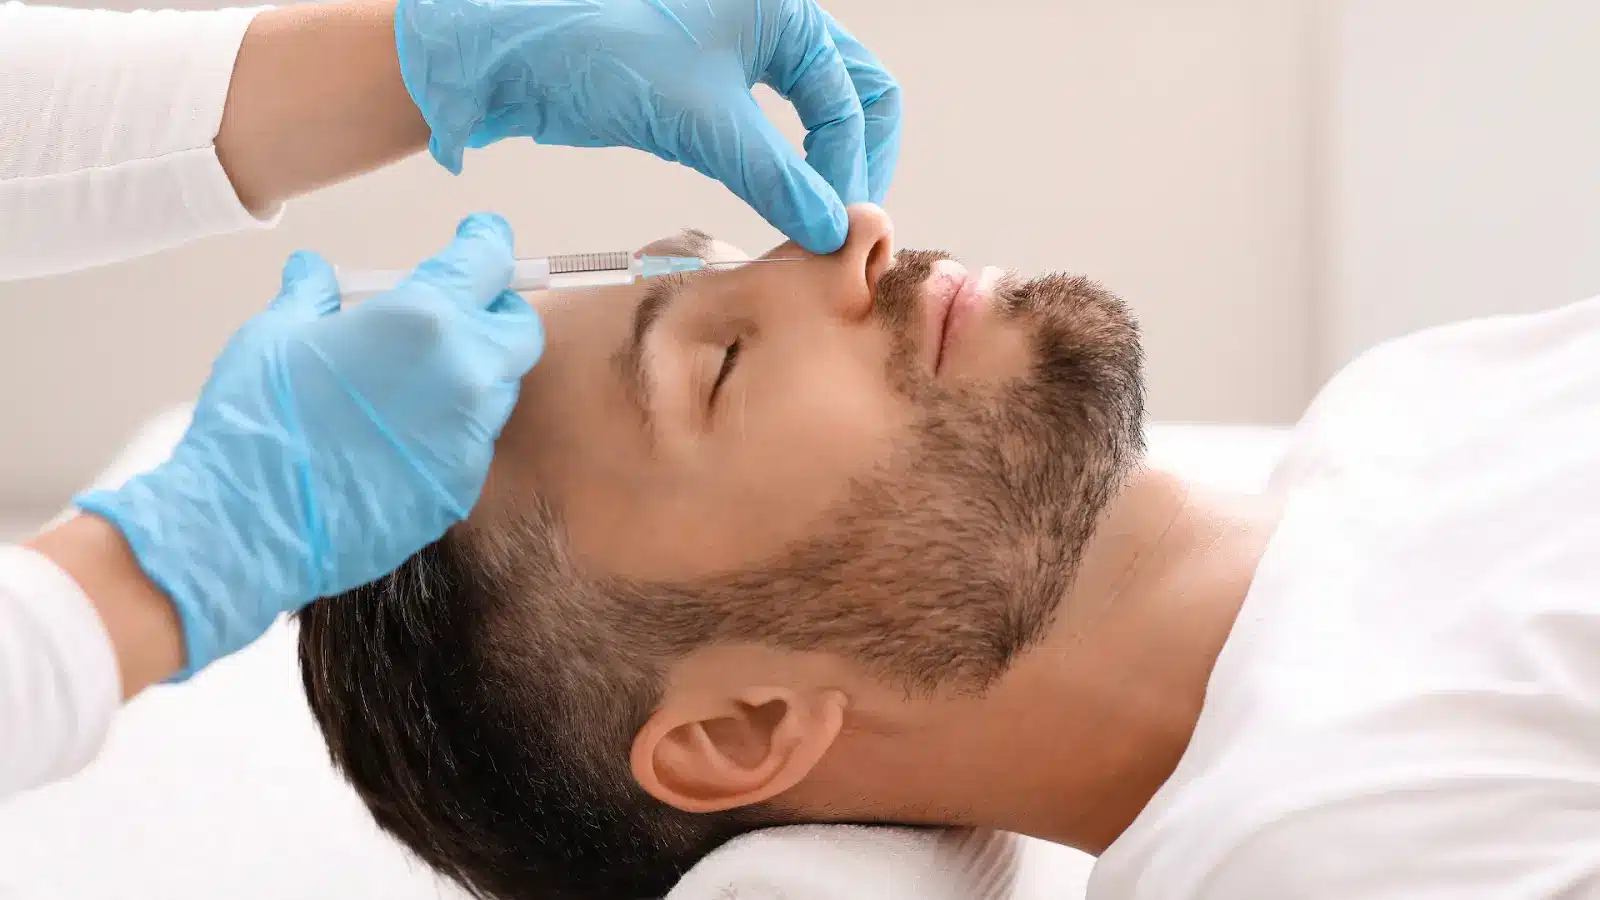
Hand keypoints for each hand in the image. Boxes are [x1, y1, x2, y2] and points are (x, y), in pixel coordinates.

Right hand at [76, 214, 542, 678]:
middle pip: (518, 328)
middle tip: (460, 312)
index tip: (481, 237)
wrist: (252, 526)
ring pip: (502, 387)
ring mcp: (471, 434)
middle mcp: (466, 372)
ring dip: (477, 372)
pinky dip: (454, 426)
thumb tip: (314, 269)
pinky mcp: (463, 484)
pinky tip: (405, 433)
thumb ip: (312, 294)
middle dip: (497, 313)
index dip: (486, 243)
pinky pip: (476, 440)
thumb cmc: (259, 420)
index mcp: (424, 318)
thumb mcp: (276, 336)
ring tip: (419, 377)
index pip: (488, 261)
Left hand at [395, 0, 901, 253]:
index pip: (854, 95)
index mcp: (784, 7)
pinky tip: (776, 203)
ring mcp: (742, 46)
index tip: (840, 230)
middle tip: (845, 225)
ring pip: (813, 110)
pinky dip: (783, 165)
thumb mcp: (706, 123)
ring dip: (821, 166)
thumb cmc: (604, 57)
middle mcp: (772, 19)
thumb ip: (779, 178)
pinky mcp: (709, 80)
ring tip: (815, 223)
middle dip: (853, 159)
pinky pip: (770, 124)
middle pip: (850, 94)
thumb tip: (833, 231)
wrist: (517, 59)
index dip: (851, 168)